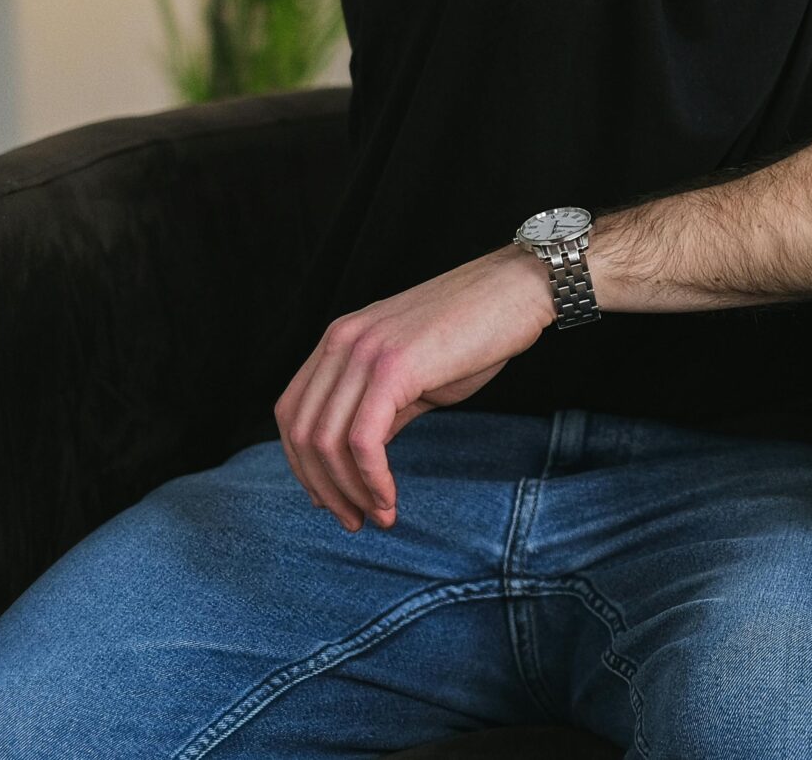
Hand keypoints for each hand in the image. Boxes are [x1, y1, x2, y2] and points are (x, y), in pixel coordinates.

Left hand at [274, 245, 554, 529]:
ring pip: (327, 442)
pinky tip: (390, 499)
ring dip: (348, 492)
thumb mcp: (414, 373)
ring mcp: (364, 351)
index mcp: (340, 339)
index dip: (304, 465)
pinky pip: (363, 440)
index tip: (330, 500)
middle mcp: (342, 341)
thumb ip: (379, 410)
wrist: (517, 290)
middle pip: (301, 433)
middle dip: (324, 488)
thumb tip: (357, 461)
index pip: (293, 412)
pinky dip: (372, 480)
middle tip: (355, 521)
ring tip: (378, 516)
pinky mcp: (393, 367)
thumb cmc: (475, 331)